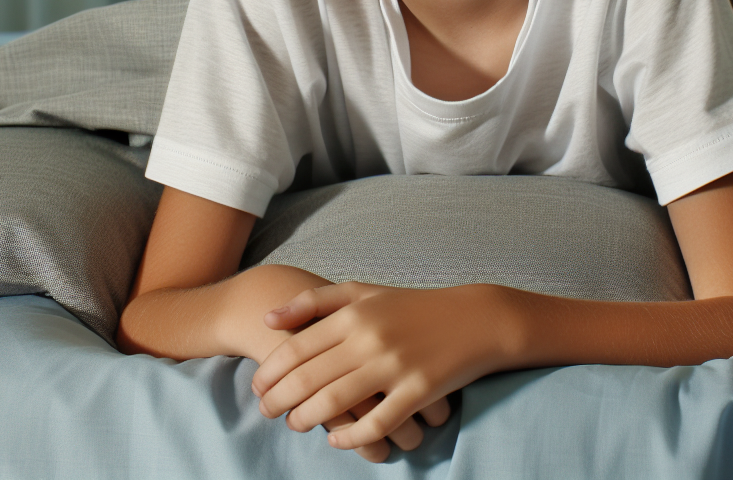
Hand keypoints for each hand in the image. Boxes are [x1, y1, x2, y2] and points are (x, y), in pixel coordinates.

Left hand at [251, 282, 516, 450]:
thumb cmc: (413, 306)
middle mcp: (370, 338)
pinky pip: (376, 423)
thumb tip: (268, 319)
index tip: (257, 387)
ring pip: (335, 402)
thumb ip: (315, 301)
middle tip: (266, 412)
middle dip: (279, 400)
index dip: (269, 372)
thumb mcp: (365, 292)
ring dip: (307, 419)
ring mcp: (394, 365)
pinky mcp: (417, 390)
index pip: (296, 348)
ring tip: (295, 424)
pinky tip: (337, 440)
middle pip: (308, 378)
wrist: (474, 319)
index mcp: (355, 313)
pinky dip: (351, 437)